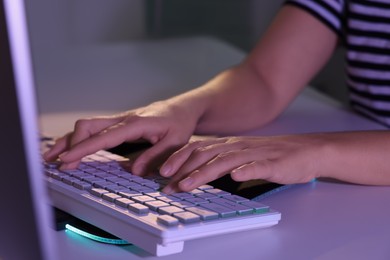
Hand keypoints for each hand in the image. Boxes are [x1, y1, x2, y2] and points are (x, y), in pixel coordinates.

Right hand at [43, 101, 196, 174]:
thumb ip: (155, 156)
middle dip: (69, 143)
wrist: (181, 109)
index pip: (103, 137)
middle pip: (87, 126)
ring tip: (52, 157)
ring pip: (87, 126)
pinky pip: (94, 129)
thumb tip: (134, 171)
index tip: (67, 160)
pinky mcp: (118, 124)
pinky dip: (79, 138)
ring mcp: (119, 120)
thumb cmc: (179, 124)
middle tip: (55, 163)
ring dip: (69, 140)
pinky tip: (71, 148)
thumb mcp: (174, 142)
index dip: (83, 149)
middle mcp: (123, 119)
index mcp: (136, 124)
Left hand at [160, 135, 324, 193]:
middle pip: (206, 154)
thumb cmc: (272, 155)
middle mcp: (238, 146)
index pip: (199, 149)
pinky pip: (258, 166)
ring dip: (204, 172)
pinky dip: (246, 170)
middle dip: (183, 167)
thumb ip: (222, 160)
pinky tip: (236, 176)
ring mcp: (255, 154)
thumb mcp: (242, 155)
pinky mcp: (273, 163)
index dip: (180, 159)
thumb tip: (198, 170)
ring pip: (225, 161)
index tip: (162, 172)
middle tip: (166, 181)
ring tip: (188, 184)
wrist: (306, 151)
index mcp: (230, 145)